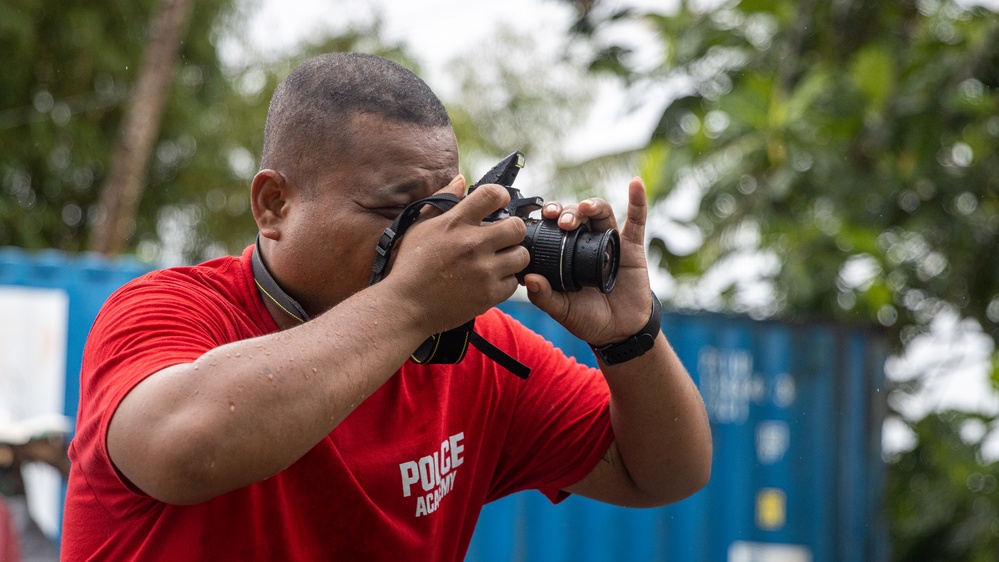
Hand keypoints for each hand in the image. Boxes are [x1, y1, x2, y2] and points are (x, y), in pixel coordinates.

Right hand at [385, 179, 530, 334]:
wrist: (406, 306)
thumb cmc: (410, 266)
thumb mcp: (420, 227)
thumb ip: (442, 200)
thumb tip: (461, 180)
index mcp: (455, 223)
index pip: (492, 195)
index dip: (501, 196)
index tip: (500, 204)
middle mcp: (472, 244)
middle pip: (517, 227)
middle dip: (513, 230)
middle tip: (503, 237)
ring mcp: (483, 270)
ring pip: (522, 255)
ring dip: (512, 257)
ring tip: (498, 260)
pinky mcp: (488, 294)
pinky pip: (514, 282)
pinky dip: (505, 281)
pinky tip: (490, 280)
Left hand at [524, 177, 652, 346]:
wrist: (620, 331)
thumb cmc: (588, 318)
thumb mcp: (562, 310)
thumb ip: (544, 297)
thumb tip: (528, 279)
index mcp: (566, 253)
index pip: (554, 228)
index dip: (547, 218)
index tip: (539, 218)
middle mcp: (586, 243)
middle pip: (576, 215)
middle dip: (566, 212)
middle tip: (560, 221)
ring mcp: (609, 242)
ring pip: (600, 213)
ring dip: (591, 205)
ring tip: (584, 210)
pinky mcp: (632, 247)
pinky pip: (636, 220)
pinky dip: (637, 200)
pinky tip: (635, 184)